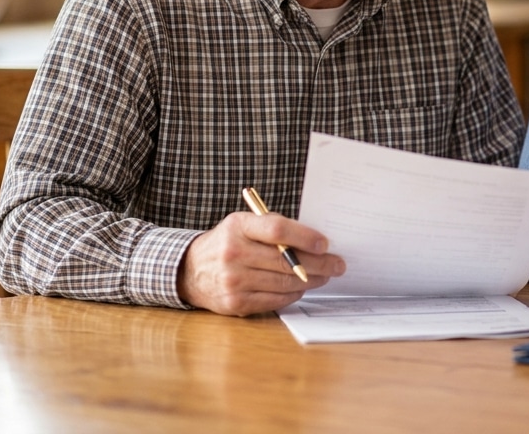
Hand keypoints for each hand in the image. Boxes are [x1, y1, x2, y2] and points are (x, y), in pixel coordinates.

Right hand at [176, 211, 344, 315]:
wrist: (190, 270)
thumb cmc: (227, 243)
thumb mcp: (243, 225)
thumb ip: (272, 228)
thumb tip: (314, 241)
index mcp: (237, 227)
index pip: (277, 230)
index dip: (305, 237)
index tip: (325, 243)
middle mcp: (233, 253)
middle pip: (286, 260)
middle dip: (319, 263)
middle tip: (338, 264)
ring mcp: (233, 281)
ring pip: (284, 283)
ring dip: (311, 280)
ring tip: (325, 275)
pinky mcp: (236, 303)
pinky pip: (275, 300)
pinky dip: (293, 294)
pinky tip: (302, 288)